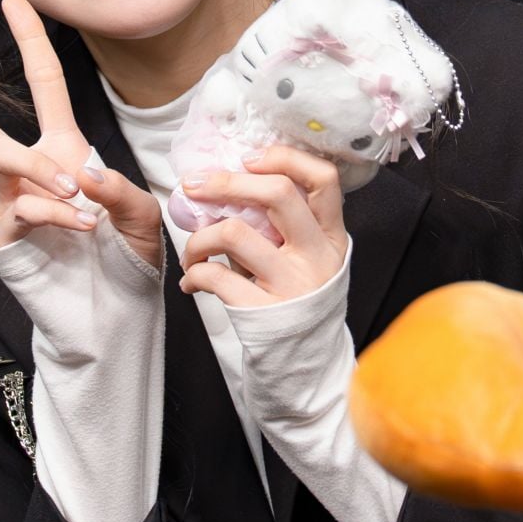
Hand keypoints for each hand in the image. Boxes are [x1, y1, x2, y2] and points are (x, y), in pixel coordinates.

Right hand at [0, 0, 162, 265]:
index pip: (44, 82)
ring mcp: (10, 202)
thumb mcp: (140, 214)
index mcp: (63, 146)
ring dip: (39, 169)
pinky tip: (86, 226)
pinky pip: (25, 206)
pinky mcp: (5, 236)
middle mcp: (28, 168)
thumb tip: (80, 176)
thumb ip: (119, 190)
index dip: (30, 40)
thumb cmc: (126, 256)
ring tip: (76, 194)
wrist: (114, 313)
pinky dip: (59, 214)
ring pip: (0, 157)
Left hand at [177, 146, 346, 306]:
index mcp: (331, 234)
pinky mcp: (265, 311)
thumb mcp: (303, 256)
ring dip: (199, 237)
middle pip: (278, 193)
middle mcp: (318, 255)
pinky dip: (194, 274)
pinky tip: (191, 280)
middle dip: (226, 182)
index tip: (248, 159)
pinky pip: (216, 276)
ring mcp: (294, 283)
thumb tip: (225, 184)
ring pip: (234, 232)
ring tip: (191, 251)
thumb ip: (278, 224)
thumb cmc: (294, 297)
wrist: (304, 363)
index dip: (285, 158)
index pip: (324, 178)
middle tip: (193, 185)